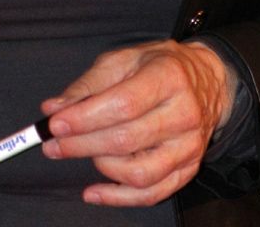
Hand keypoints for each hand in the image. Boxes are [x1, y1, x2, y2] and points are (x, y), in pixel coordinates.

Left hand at [40, 40, 235, 206]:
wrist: (207, 80)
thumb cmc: (158, 66)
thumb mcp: (123, 60)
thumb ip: (87, 85)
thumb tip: (53, 109)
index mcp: (167, 77)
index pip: (123, 105)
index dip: (85, 118)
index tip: (55, 124)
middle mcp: (184, 114)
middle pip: (127, 140)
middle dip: (82, 144)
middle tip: (52, 144)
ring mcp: (189, 146)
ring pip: (138, 173)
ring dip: (100, 167)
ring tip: (82, 151)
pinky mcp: (188, 169)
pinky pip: (151, 194)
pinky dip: (118, 198)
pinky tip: (93, 191)